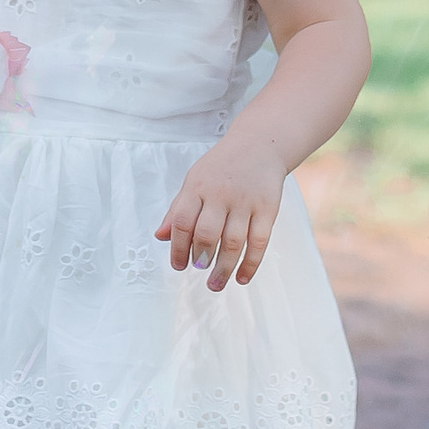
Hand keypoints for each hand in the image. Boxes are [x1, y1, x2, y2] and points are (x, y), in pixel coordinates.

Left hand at [157, 135, 287, 290]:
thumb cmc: (221, 167)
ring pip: (233, 242)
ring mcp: (246, 201)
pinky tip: (242, 278)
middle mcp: (221, 194)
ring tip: (215, 284)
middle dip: (201, 258)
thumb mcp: (194, 180)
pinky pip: (259, 242)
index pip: (182, 221)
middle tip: (199, 270)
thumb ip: (178, 209)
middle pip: (207, 234)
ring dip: (223, 269)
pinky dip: (250, 264)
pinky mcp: (268, 208)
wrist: (260, 145)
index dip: (178, 248)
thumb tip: (160, 237)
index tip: (178, 265)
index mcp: (198, 186)